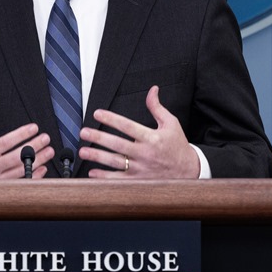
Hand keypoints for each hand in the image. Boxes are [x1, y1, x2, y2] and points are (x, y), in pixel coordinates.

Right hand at [0, 96, 53, 178]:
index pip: (5, 143)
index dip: (20, 135)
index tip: (34, 127)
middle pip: (16, 157)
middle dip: (34, 147)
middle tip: (46, 138)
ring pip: (21, 171)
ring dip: (38, 161)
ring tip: (49, 151)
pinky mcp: (2, 188)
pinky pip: (21, 183)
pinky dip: (33, 176)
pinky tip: (42, 168)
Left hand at [78, 86, 200, 178]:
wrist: (189, 171)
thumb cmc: (177, 145)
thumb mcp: (171, 123)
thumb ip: (157, 107)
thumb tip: (152, 89)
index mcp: (152, 138)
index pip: (128, 126)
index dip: (111, 119)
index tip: (97, 113)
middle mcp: (145, 153)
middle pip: (117, 144)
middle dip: (99, 138)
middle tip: (83, 133)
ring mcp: (141, 169)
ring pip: (115, 162)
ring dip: (97, 157)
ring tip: (82, 152)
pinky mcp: (139, 181)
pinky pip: (119, 180)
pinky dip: (104, 177)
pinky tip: (92, 173)